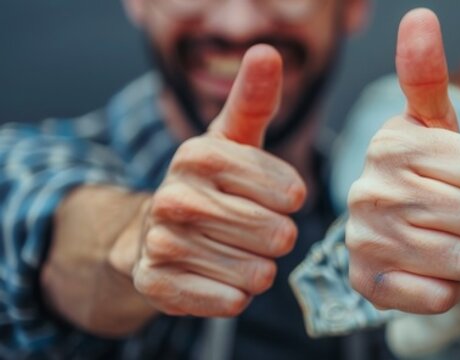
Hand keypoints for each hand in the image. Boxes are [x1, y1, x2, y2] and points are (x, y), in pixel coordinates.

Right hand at [130, 45, 306, 316]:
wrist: (150, 234)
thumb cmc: (212, 182)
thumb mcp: (233, 139)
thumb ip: (255, 99)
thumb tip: (266, 53)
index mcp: (199, 155)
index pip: (290, 192)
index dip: (290, 200)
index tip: (274, 195)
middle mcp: (175, 197)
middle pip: (277, 235)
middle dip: (276, 237)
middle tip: (254, 228)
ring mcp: (163, 243)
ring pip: (258, 273)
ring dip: (257, 268)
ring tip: (234, 250)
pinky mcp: (158, 284)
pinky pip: (231, 301)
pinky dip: (235, 294)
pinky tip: (218, 275)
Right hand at [346, 9, 459, 313]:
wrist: (394, 235)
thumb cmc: (429, 171)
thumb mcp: (435, 122)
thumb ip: (430, 72)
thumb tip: (419, 15)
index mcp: (390, 142)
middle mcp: (368, 188)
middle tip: (454, 210)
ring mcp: (364, 239)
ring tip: (443, 236)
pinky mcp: (370, 285)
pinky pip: (444, 295)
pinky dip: (448, 288)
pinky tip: (429, 268)